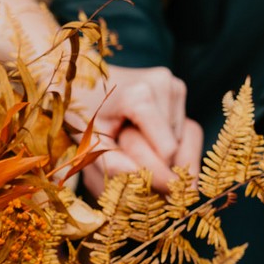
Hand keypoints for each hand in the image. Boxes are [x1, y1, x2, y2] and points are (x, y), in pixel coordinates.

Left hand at [77, 65, 196, 194]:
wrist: (82, 79)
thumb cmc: (81, 114)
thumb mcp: (90, 142)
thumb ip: (111, 164)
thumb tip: (140, 178)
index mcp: (140, 96)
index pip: (167, 150)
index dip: (156, 172)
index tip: (140, 184)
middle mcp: (163, 85)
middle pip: (176, 145)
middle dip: (158, 160)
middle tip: (130, 159)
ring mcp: (173, 84)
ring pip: (181, 138)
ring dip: (163, 149)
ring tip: (132, 141)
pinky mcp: (177, 88)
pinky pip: (181, 127)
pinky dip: (166, 138)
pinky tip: (143, 132)